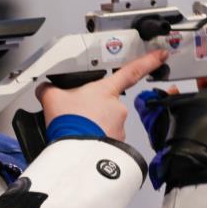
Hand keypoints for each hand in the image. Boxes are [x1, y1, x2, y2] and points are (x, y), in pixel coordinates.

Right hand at [36, 50, 167, 141]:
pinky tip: (83, 139)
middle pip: (109, 102)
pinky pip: (107, 138)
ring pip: (107, 122)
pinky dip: (96, 138)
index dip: (149, 61)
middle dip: (94, 108)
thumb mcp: (52, 99)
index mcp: (105, 90)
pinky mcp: (117, 143)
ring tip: (78, 129)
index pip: (132, 71)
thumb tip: (44, 88)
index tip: (161, 55)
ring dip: (95, 124)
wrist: (74, 152)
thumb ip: (50, 89)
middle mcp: (117, 107)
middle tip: (77, 115)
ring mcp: (119, 126)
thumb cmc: (69, 123)